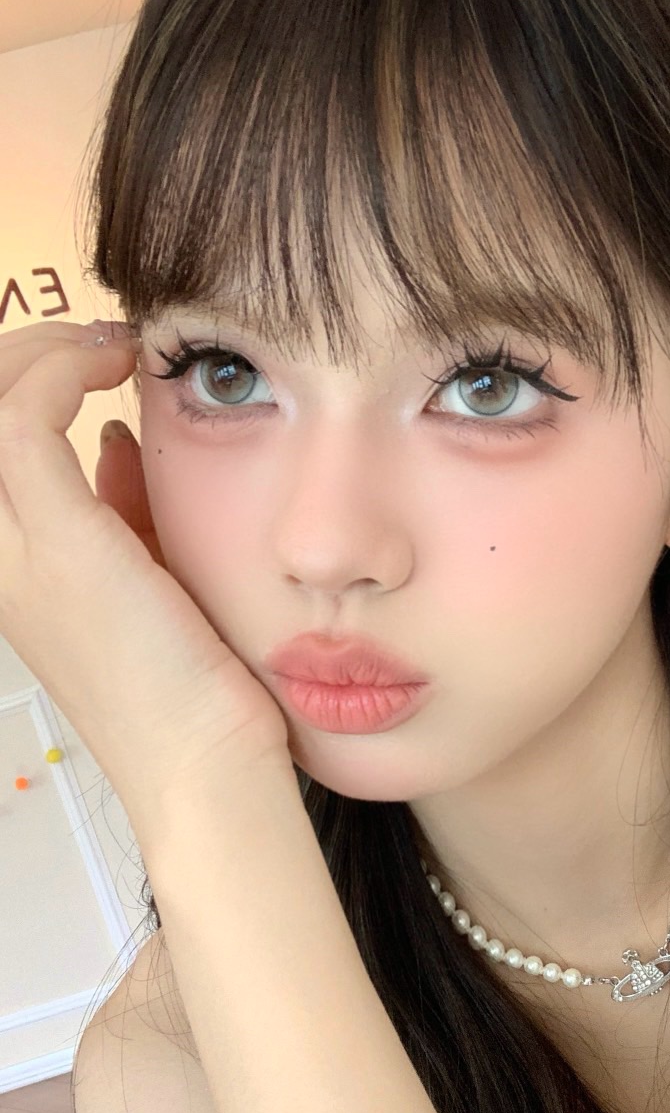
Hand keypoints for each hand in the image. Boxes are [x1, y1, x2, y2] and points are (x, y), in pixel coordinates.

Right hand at [0, 320, 289, 824]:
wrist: (208, 770)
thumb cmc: (196, 687)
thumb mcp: (149, 579)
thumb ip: (121, 509)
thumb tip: (112, 441)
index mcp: (13, 569)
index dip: (18, 381)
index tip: (96, 361)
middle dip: (16, 356)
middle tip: (94, 342)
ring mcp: (17, 557)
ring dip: (34, 353)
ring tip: (103, 347)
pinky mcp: (61, 550)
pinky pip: (25, 420)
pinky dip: (63, 370)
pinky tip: (117, 366)